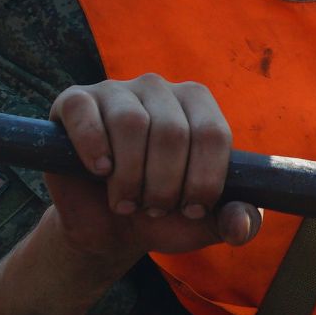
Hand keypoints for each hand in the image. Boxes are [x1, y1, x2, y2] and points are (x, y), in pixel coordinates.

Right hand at [44, 75, 260, 270]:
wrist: (107, 226)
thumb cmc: (162, 214)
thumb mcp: (206, 224)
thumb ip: (239, 222)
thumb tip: (241, 226)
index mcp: (199, 105)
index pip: (213, 134)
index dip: (203, 179)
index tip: (190, 209)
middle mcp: (160, 89)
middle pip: (172, 132)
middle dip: (164, 186)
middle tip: (153, 208)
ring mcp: (116, 90)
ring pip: (131, 123)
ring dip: (129, 176)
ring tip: (126, 201)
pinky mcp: (75, 101)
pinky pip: (85, 113)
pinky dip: (93, 148)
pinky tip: (100, 171)